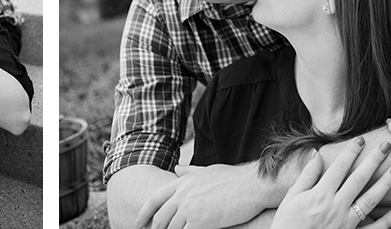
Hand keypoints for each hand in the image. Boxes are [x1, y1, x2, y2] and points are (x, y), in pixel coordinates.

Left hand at [136, 162, 269, 228]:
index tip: (139, 222)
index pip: (155, 198)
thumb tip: (176, 169)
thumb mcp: (208, 171)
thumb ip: (190, 172)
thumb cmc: (234, 179)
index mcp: (182, 182)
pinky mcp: (199, 222)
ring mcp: (189, 209)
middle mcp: (182, 195)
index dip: (144, 212)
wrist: (251, 185)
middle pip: (160, 218)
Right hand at [271, 139, 390, 228]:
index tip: (360, 139)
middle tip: (385, 146)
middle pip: (358, 179)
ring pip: (370, 200)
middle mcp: (335, 207)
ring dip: (385, 184)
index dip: (350, 152)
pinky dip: (387, 220)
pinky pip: (373, 228)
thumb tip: (316, 153)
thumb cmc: (288, 222)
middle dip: (373, 161)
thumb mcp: (292, 197)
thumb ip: (307, 175)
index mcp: (320, 195)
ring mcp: (346, 222)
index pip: (339, 168)